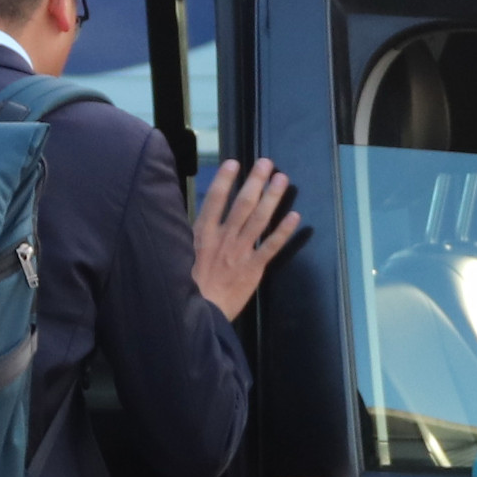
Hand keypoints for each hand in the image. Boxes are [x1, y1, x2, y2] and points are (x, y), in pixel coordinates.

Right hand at [190, 157, 305, 321]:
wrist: (198, 314)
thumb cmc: (188, 286)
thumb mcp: (181, 255)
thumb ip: (191, 236)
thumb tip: (195, 218)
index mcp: (203, 233)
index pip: (215, 200)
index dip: (225, 179)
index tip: (234, 162)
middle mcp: (223, 238)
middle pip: (242, 203)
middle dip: (255, 181)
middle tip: (266, 163)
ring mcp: (240, 252)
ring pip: (259, 219)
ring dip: (272, 197)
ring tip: (281, 179)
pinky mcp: (253, 268)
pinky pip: (271, 246)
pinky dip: (284, 231)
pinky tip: (295, 217)